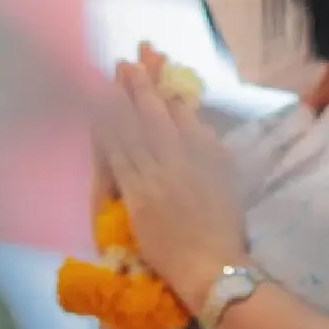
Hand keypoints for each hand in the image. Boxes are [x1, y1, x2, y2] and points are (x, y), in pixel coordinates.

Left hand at [94, 63, 247, 305]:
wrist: (212, 266)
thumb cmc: (224, 231)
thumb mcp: (228, 184)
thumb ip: (213, 153)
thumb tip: (197, 127)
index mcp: (207, 157)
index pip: (184, 118)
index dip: (167, 94)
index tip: (157, 74)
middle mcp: (182, 160)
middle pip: (156, 117)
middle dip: (142, 88)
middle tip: (129, 62)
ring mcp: (158, 176)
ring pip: (135, 132)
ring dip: (121, 103)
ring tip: (110, 78)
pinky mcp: (138, 195)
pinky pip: (120, 158)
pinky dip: (109, 134)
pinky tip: (100, 117)